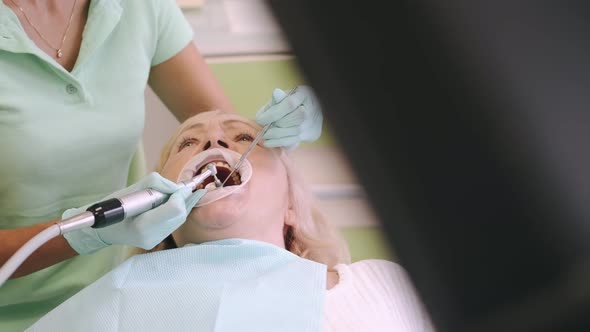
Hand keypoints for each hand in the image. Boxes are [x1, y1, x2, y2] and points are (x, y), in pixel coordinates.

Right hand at [63, 172, 205, 253]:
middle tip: (179, 188)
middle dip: (182, 199)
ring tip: (175, 194)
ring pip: (180, 219)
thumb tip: (175, 187)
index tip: (176, 187)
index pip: (175, 209)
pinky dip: (176, 211)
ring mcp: (155, 241)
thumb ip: (155, 184)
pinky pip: (174, 223)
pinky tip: (175, 201)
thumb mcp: (130, 190)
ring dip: (180, 204)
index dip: (179, 196)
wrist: (100, 228)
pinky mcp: (157, 241)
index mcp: (142, 226)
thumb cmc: (112, 207)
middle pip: (181, 215)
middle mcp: (151, 237)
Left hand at [255, 85, 322, 148]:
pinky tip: (269, 142)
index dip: (272, 114)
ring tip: (263, 136)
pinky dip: (277, 143)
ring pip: (286, 133)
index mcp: (303, 96)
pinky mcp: (307, 135)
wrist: (315, 111)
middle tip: (262, 128)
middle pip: (285, 122)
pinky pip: (290, 142)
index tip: (259, 120)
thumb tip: (275, 93)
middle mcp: (308, 111)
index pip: (288, 105)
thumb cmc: (296, 101)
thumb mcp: (288, 94)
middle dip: (270, 126)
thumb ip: (279, 97)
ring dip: (272, 136)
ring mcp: (308, 125)